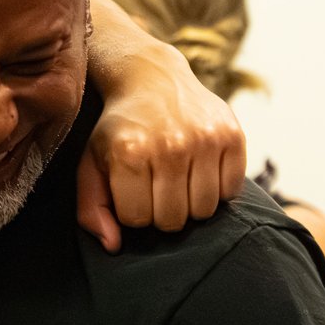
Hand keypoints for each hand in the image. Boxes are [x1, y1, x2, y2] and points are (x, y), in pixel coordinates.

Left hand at [80, 0, 245, 249]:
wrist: (153, 78)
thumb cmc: (120, 128)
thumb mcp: (92, 162)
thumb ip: (92, 206)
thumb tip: (113, 246)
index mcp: (129, 152)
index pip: (138, 219)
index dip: (133, 211)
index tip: (131, 191)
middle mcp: (169, 144)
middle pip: (173, 219)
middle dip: (162, 212)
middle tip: (156, 188)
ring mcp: (204, 138)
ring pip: (204, 210)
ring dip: (190, 204)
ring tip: (178, 180)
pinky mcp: (232, 134)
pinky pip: (231, 190)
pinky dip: (217, 188)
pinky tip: (200, 169)